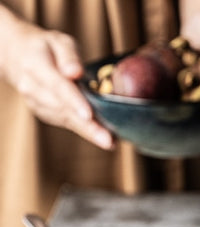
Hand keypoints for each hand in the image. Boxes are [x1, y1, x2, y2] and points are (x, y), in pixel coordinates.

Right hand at [0, 15, 112, 149]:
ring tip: (110, 142)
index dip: (73, 101)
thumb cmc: (46, 47)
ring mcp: (36, 103)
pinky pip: (65, 123)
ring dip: (88, 133)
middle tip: (108, 141)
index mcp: (36, 65)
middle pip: (63, 110)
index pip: (57, 86)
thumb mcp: (59, 41)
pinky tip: (101, 137)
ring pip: (65, 120)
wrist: (19, 56)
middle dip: (87, 127)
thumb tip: (75, 71)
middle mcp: (33, 87)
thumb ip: (69, 55)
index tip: (88, 115)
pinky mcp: (44, 113)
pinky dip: (84, 131)